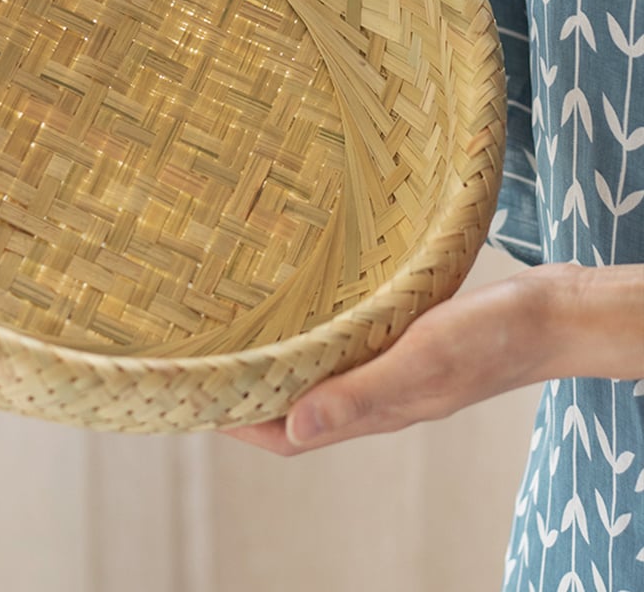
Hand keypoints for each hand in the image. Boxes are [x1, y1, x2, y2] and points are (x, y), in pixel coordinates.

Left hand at [226, 262, 643, 456]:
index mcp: (377, 410)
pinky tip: (303, 315)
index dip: (242, 426)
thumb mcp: (424, 361)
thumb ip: (362, 394)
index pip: (290, 436)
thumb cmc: (493, 337)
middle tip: (204, 366)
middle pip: (296, 412)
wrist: (552, 314)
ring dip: (277, 370)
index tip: (197, 404)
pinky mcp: (405, 342)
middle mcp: (377, 396)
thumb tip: (293, 426)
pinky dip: (313, 343)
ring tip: (239, 341)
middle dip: (248, 398)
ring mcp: (392, 370)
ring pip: (318, 381)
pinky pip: (345, 352)